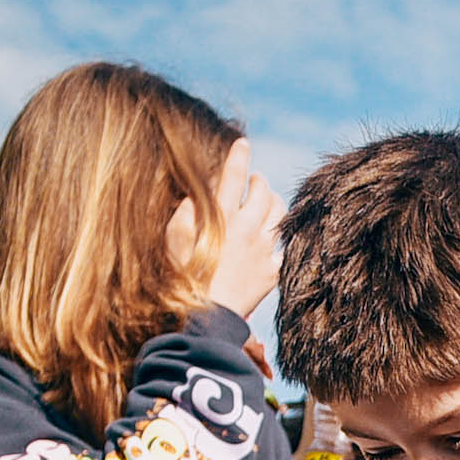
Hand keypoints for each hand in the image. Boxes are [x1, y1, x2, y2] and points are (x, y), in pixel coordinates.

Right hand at [199, 157, 282, 318]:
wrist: (207, 317)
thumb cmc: (183, 277)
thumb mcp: (174, 239)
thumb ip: (185, 212)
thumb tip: (196, 195)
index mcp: (220, 217)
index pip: (232, 176)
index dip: (238, 156)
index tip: (243, 143)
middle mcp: (246, 229)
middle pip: (263, 191)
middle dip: (258, 181)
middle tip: (254, 181)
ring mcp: (263, 250)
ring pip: (279, 214)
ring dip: (273, 204)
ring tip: (265, 204)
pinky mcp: (273, 271)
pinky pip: (285, 246)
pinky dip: (280, 237)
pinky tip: (274, 236)